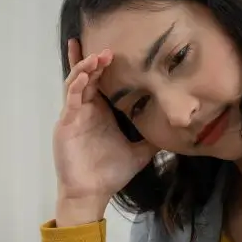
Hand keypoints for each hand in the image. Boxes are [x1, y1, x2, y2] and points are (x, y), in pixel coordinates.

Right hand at [53, 39, 156, 225]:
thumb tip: (176, 132)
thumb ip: (153, 139)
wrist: (92, 194)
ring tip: (97, 56)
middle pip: (87, 76)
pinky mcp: (66, 124)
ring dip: (85, 67)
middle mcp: (86, 109)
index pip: (100, 80)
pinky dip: (77, 85)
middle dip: (95, 60)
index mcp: (100, 112)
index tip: (115, 48)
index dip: (103, 64)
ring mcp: (74, 115)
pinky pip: (70, 99)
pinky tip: (86, 76)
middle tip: (109, 47)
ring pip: (75, 82)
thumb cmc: (110, 174)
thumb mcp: (139, 152)